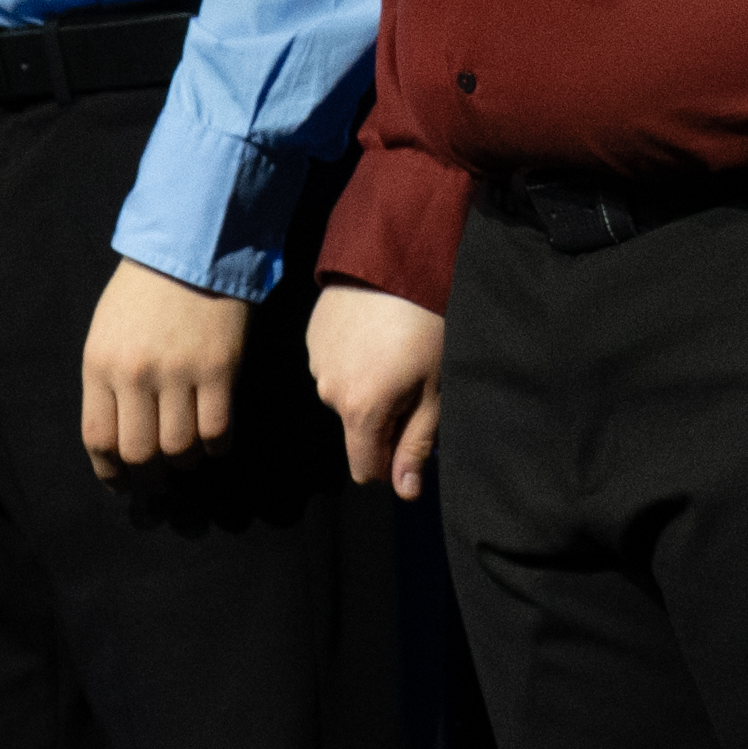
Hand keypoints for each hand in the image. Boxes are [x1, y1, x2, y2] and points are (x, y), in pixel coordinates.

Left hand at [82, 264, 255, 476]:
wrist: (193, 247)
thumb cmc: (144, 290)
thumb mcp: (107, 332)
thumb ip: (107, 382)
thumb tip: (119, 439)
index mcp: (100, 364)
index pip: (99, 438)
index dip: (111, 472)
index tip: (123, 482)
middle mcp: (136, 373)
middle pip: (140, 453)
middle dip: (150, 474)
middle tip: (160, 473)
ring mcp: (179, 372)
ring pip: (180, 448)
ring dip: (186, 461)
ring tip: (190, 451)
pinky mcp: (220, 369)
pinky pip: (218, 431)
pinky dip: (217, 446)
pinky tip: (215, 438)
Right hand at [310, 280, 448, 499]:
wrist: (397, 255)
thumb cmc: (427, 324)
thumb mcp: (435, 389)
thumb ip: (417, 444)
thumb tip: (405, 493)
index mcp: (360, 411)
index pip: (365, 469)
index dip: (391, 463)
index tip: (414, 434)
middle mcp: (328, 392)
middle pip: (355, 430)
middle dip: (382, 419)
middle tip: (414, 379)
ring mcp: (316, 361)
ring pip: (343, 395)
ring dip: (365, 386)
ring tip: (394, 349)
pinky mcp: (312, 334)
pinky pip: (333, 364)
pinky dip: (352, 358)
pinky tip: (374, 331)